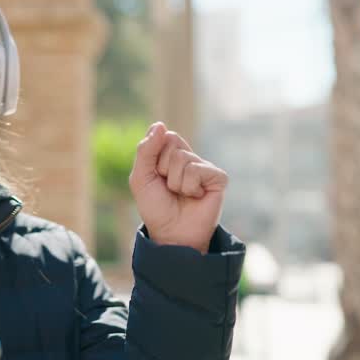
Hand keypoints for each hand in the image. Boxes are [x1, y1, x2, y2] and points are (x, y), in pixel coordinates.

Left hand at [128, 122, 228, 252]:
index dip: (155, 156)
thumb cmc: (156, 207)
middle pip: (173, 143)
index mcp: (171, 155)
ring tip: (182, 195)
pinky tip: (195, 197)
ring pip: (183, 159)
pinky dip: (190, 187)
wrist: (171, 234)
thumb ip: (146, 150)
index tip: (156, 175)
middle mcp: (190, 158)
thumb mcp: (141, 178)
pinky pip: (198, 170)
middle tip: (169, 187)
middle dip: (163, 168)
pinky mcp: (218, 178)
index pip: (164, 136)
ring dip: (175, 182)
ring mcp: (204, 168)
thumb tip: (160, 125)